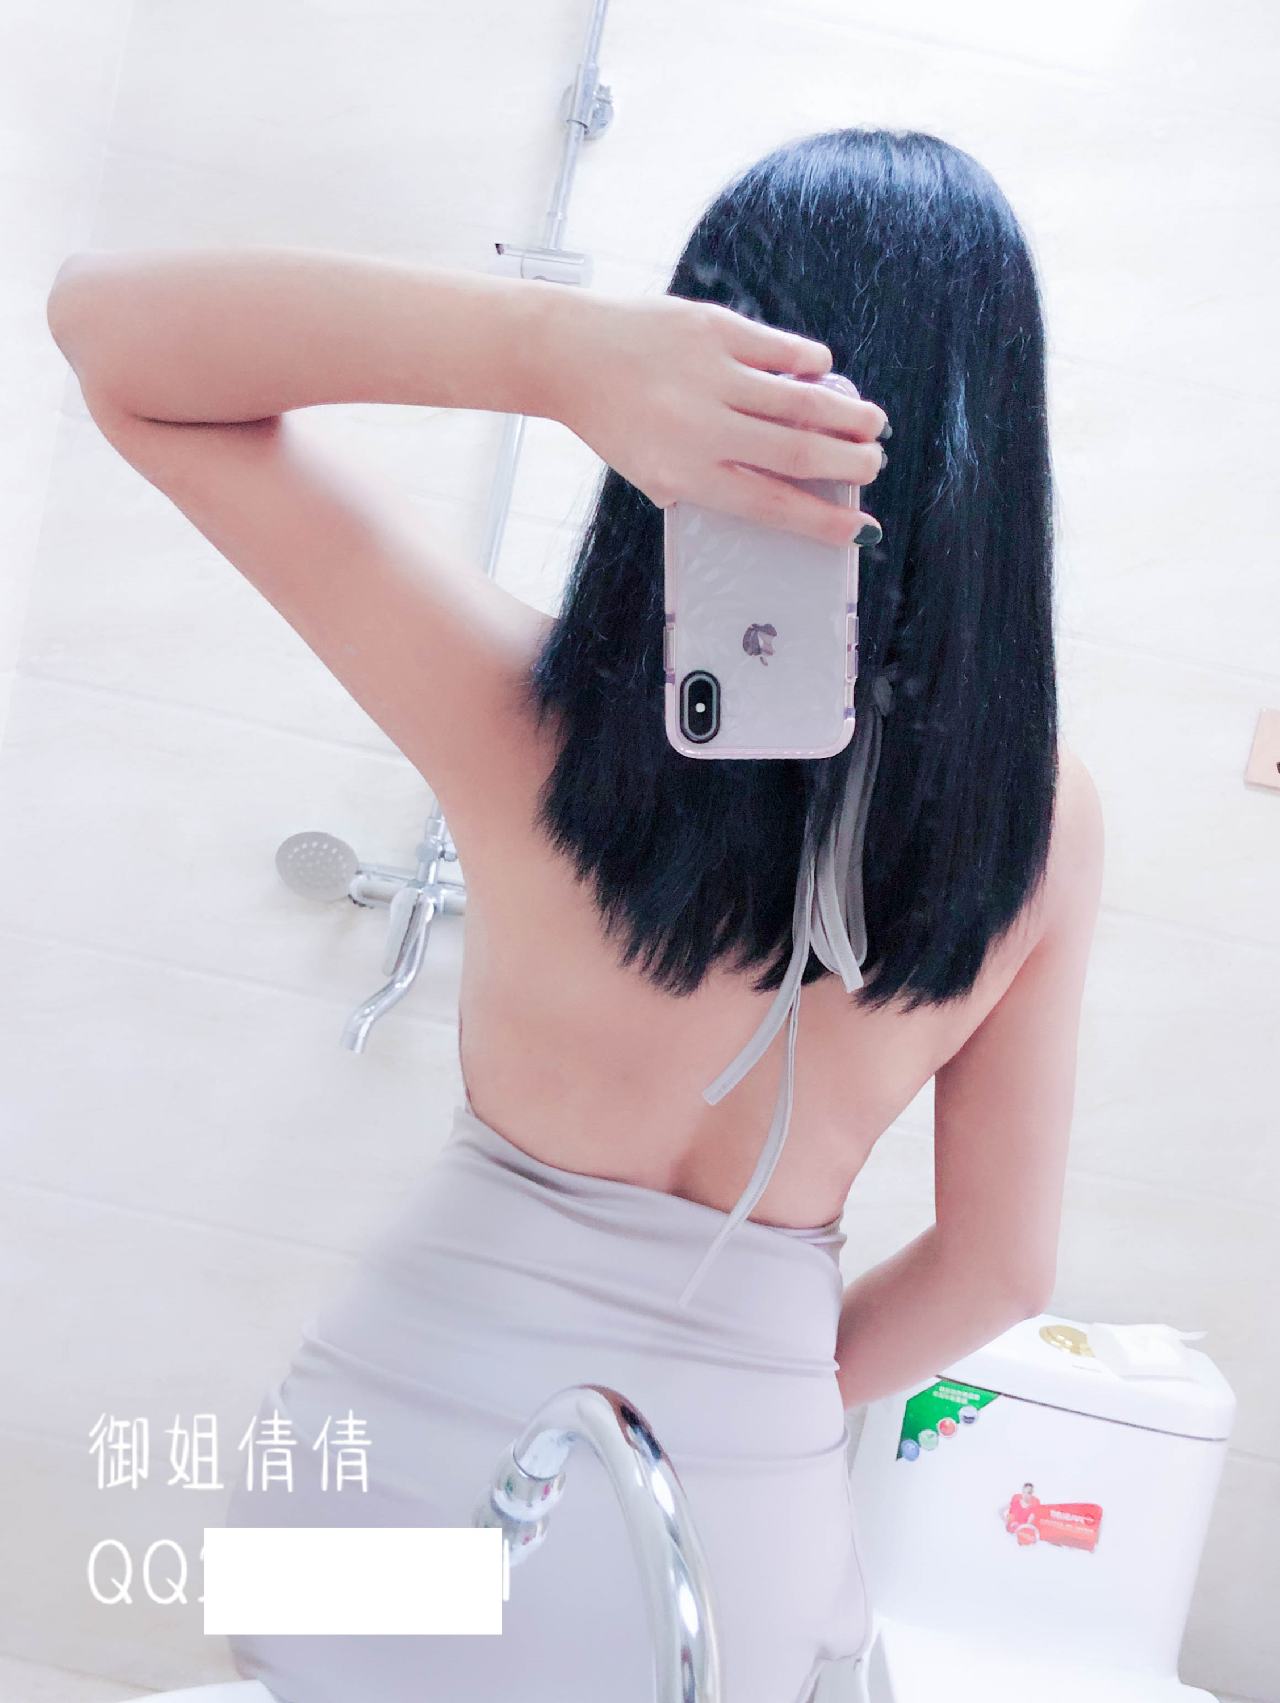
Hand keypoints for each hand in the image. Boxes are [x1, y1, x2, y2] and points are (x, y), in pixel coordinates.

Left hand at [552, 291, 888, 546]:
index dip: (821, 521)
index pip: (770, 505)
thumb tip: (781, 491)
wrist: (567, 354)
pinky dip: (810, 364)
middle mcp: (701, 427)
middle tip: (872, 465)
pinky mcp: (712, 327)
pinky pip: (780, 350)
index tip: (859, 528)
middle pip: (797, 453)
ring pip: (801, 400)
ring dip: (847, 415)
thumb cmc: (615, 421)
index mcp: (686, 474)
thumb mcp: (653, 473)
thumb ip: (707, 484)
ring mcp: (709, 373)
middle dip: (849, 463)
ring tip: (872, 425)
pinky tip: (822, 374)